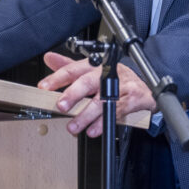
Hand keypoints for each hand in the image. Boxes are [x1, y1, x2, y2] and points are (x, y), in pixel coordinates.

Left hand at [37, 50, 155, 137]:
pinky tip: (93, 130)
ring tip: (73, 126)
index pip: (73, 69)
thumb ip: (69, 65)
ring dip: (85, 116)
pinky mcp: (130, 100)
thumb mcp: (92, 69)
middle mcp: (106, 74)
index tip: (44, 86)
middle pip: (87, 82)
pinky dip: (102, 123)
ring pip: (100, 101)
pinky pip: (115, 113)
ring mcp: (119, 87)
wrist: (144, 88)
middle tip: (61, 106)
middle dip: (73, 94)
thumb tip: (49, 58)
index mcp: (94, 65)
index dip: (57, 78)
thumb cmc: (115, 78)